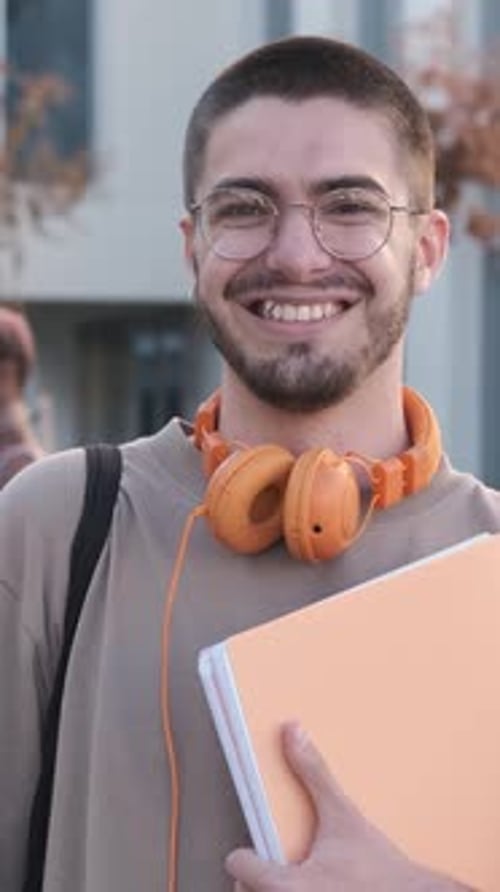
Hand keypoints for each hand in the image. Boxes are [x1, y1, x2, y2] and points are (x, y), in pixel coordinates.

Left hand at [226, 722, 471, 891]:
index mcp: (286, 886)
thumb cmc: (382, 870)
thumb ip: (313, 773)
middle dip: (256, 880)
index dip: (246, 853)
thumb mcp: (344, 816)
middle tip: (275, 867)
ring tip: (295, 883)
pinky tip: (314, 890)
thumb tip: (293, 733)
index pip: (238, 867)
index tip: (252, 850)